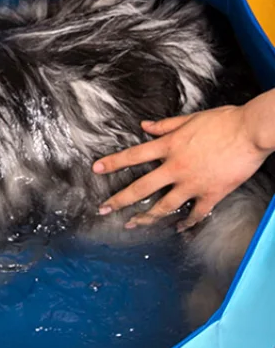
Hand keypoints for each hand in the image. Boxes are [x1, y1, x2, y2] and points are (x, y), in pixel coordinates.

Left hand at [92, 105, 270, 230]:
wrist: (252, 130)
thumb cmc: (224, 121)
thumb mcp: (190, 119)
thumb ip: (165, 125)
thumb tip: (144, 126)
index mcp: (169, 146)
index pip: (133, 156)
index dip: (113, 163)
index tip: (96, 169)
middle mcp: (176, 167)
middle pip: (141, 188)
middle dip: (119, 200)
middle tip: (103, 209)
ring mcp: (193, 183)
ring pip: (163, 206)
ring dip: (146, 217)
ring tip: (132, 224)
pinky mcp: (212, 193)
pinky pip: (196, 213)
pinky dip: (186, 223)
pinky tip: (178, 228)